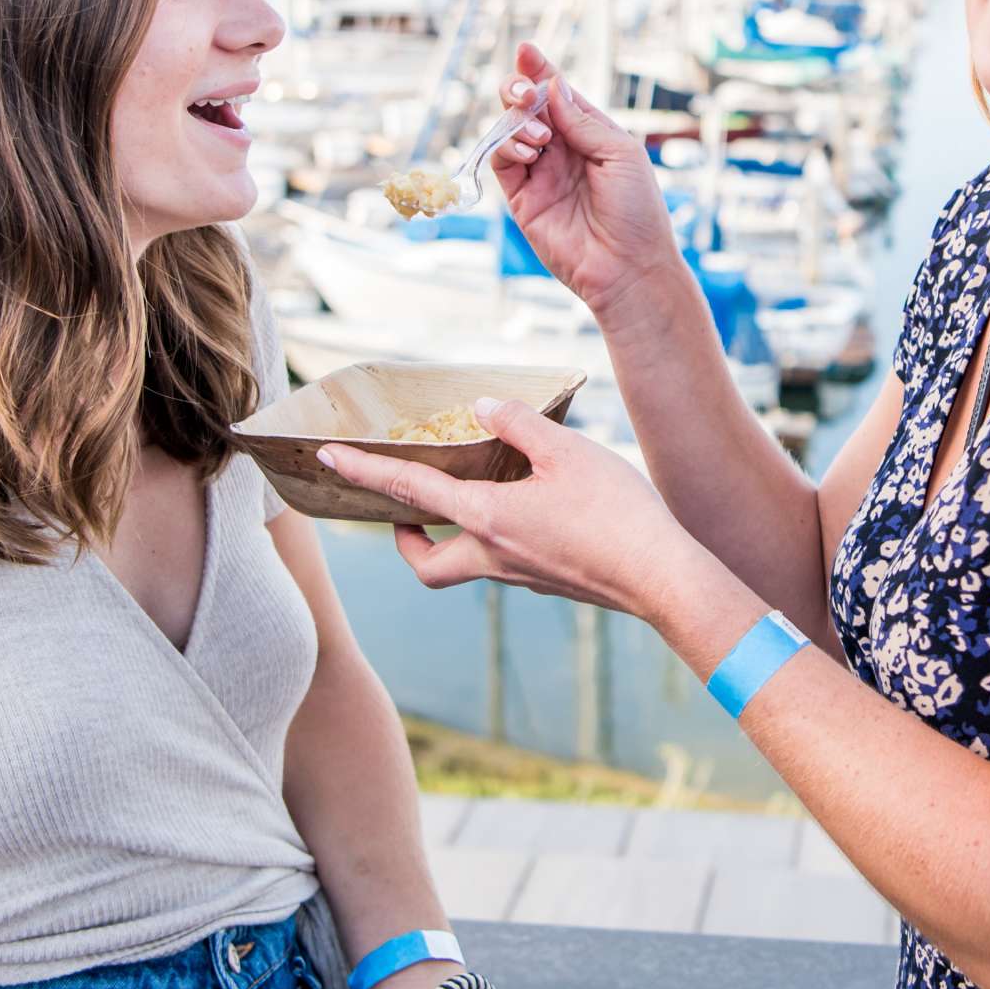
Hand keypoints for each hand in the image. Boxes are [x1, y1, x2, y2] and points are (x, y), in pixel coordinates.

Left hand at [317, 394, 712, 624]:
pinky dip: (497, 538)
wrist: (662, 578)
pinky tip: (528, 508)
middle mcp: (493, 555)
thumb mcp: (566, 451)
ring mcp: (521, 575)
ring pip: (465, 567)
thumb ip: (518, 424)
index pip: (408, 490)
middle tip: (404, 509)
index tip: (327, 456)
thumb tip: (482, 407)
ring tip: (469, 497)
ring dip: (452, 538)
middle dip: (405, 539)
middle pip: (426, 565)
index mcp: (487, 518)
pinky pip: (505, 563)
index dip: (362, 470)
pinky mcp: (549, 581)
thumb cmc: (616, 513)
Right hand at [486, 43, 683, 318]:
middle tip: (522, 90)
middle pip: (527, 107)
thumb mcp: (619, 153)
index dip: (541, 71)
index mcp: (591, 135)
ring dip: (518, 123)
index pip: (559, 95)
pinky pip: (502, 161)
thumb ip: (582, 120)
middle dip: (519, 89)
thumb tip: (552, 87)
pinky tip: (531, 152)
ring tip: (542, 139)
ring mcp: (540, 173)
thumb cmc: (637, 211)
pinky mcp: (522, 198)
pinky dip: (508, 147)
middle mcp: (563, 150)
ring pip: (510, 130)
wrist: (628, 267)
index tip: (527, 49)